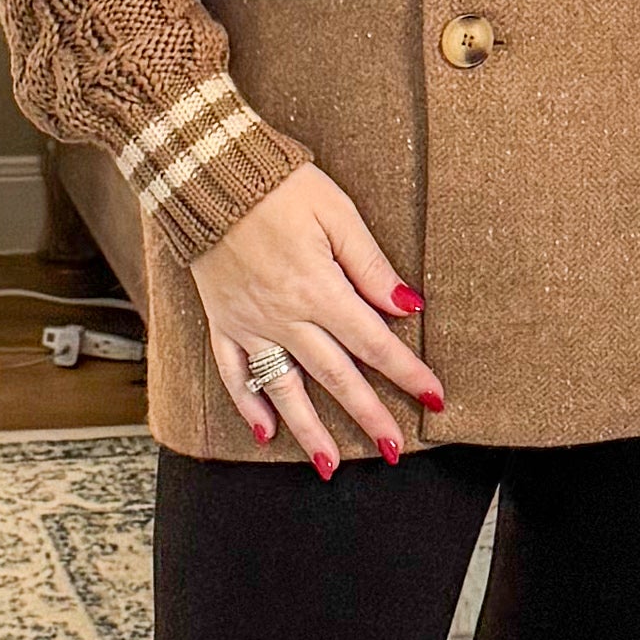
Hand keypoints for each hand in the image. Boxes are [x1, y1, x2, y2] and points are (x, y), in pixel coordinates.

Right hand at [193, 162, 445, 470]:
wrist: (205, 173)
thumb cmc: (277, 185)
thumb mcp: (336, 212)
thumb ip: (370, 264)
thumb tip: (406, 305)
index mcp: (318, 288)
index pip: (374, 342)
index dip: (407, 373)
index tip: (434, 398)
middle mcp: (284, 315)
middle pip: (336, 376)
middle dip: (368, 416)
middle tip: (392, 450)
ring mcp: (249, 322)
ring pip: (284, 387)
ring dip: (309, 430)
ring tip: (329, 466)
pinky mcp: (221, 319)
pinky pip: (233, 372)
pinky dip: (249, 404)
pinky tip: (266, 432)